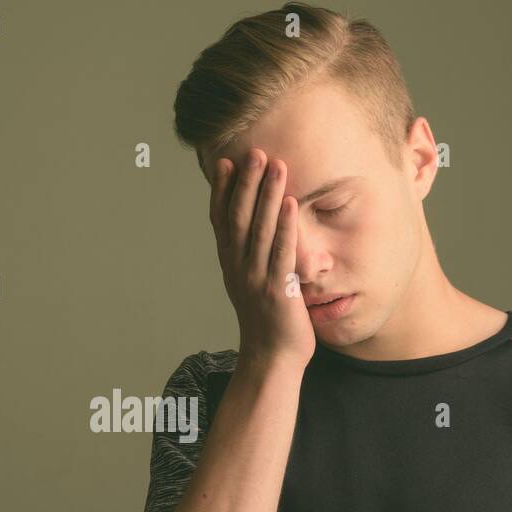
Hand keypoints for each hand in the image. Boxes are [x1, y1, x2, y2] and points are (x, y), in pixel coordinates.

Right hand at [208, 148, 314, 371]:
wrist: (272, 359)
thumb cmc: (268, 321)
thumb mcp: (252, 283)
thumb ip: (251, 256)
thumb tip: (256, 228)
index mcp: (230, 265)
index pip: (222, 221)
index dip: (223, 191)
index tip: (226, 162)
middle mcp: (238, 269)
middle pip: (239, 219)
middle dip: (246, 184)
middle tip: (254, 152)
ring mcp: (256, 279)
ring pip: (259, 230)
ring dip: (267, 195)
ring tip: (275, 164)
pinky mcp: (278, 290)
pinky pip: (281, 253)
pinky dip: (285, 227)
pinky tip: (290, 203)